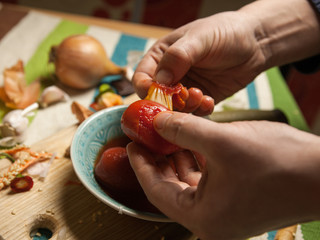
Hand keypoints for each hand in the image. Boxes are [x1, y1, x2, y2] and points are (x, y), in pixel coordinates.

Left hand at [126, 111, 319, 239]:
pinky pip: (205, 178)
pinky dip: (194, 159)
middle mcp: (210, 219)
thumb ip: (183, 130)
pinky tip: (189, 139)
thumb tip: (156, 121)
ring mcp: (224, 210)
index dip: (140, 165)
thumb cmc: (279, 163)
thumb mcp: (222, 141)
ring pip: (187, 180)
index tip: (131, 143)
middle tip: (146, 135)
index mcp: (202, 217)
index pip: (155, 190)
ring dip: (176, 156)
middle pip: (169, 186)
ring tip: (165, 132)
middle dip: (157, 158)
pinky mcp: (235, 198)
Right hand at [133, 11, 265, 104]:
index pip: (142, 77)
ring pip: (174, 109)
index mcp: (162, 56)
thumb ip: (178, 56)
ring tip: (201, 96)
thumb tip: (159, 80)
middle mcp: (170, 74)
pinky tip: (210, 100)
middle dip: (167, 103)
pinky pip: (194, 113)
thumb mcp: (200, 38)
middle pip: (156, 98)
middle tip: (184, 99)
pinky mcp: (201, 99)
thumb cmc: (226, 32)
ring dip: (185, 108)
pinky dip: (199, 111)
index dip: (145, 88)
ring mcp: (185, 88)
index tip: (156, 95)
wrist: (256, 43)